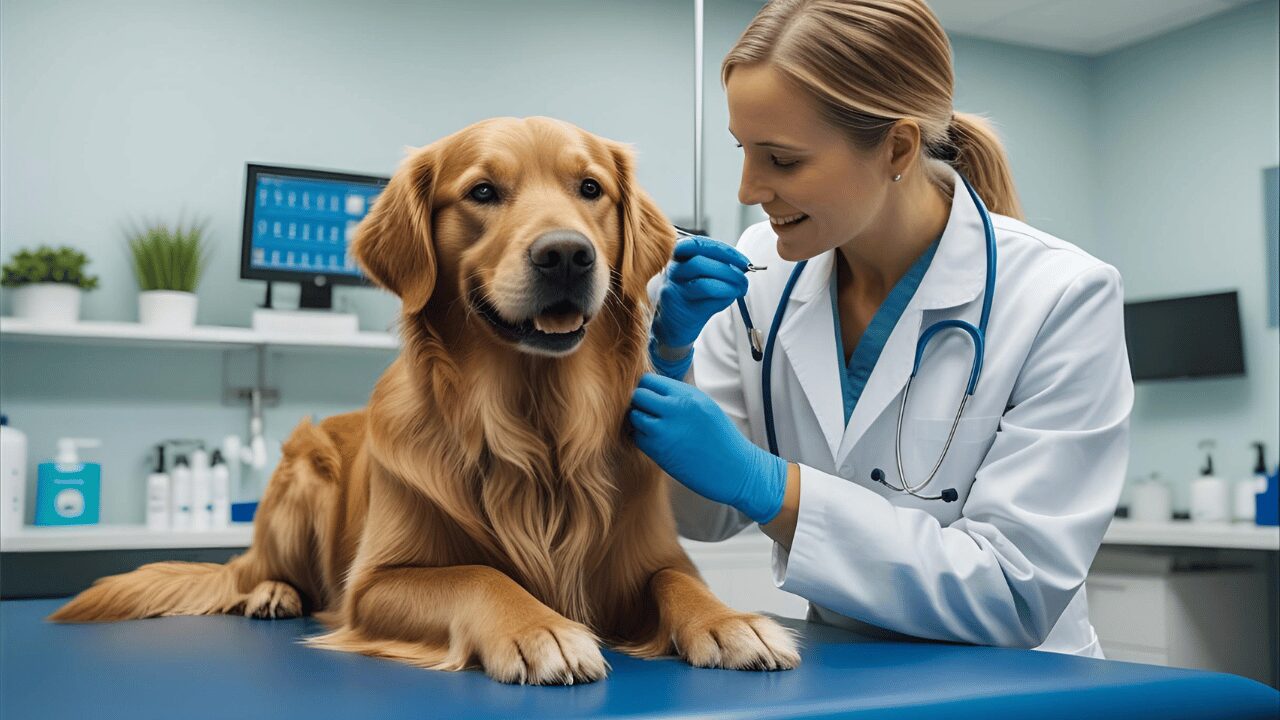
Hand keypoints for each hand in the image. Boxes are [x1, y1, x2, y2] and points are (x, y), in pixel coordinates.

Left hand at [628, 373, 786, 523]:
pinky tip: (657, 443)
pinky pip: (637, 438)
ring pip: (634, 416)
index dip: (646, 390)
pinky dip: (642, 440)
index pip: (650, 381)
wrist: (735, 470)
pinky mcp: (659, 451)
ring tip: (652, 429)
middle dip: (639, 404)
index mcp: (689, 395)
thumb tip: (653, 391)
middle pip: (638, 395)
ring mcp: (665, 430)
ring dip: (638, 422)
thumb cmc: (722, 440)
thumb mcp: (705, 406)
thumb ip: (680, 397)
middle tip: (648, 414)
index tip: (651, 400)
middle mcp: (676, 408)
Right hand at [651, 236, 750, 350]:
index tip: (744, 261)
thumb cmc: (693, 299)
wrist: (674, 326)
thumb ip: (720, 268)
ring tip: (740, 288)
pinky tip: (729, 297)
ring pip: (702, 277)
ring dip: (729, 281)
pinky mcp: (677, 305)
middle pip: (699, 257)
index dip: (724, 250)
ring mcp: (673, 286)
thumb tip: (743, 268)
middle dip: (728, 265)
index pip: (699, 244)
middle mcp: (673, 268)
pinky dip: (723, 294)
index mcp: (679, 256)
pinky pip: (705, 294)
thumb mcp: (706, 278)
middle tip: (744, 276)